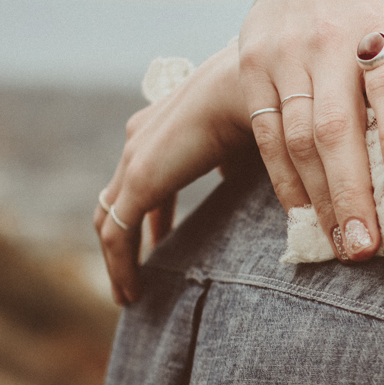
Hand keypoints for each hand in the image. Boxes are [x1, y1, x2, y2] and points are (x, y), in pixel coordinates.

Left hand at [96, 42, 249, 304]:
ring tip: (130, 294)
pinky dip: (120, 267)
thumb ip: (248, 168)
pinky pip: (117, 235)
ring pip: (110, 219)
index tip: (165, 240)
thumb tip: (272, 192)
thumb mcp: (255, 145)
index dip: (155, 215)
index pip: (145, 178)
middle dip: (129, 237)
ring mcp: (135, 160)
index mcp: (163, 128)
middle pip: (117, 198)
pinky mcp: (140, 181)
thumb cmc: (269, 111)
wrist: (262, 90)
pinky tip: (132, 294)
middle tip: (139, 272)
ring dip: (118, 260)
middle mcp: (140, 140)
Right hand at [240, 0, 383, 261]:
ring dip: (319, 198)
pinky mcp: (250, 66)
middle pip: (337, 127)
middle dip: (351, 193)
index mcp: (383, 28)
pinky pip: (266, 133)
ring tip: (339, 243)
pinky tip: (304, 210)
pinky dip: (285, 177)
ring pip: (298, 138)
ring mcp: (284, 53)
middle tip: (364, 248)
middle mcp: (329, 40)